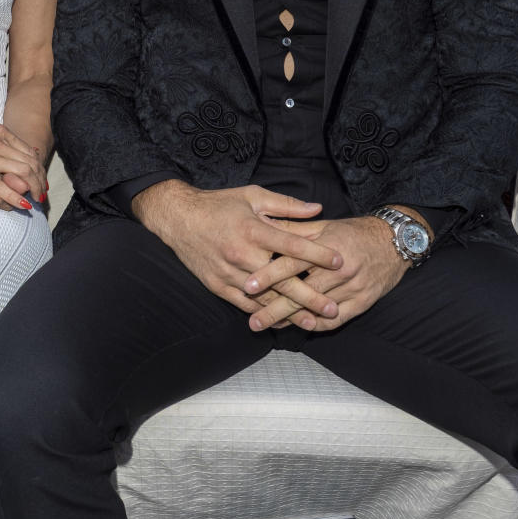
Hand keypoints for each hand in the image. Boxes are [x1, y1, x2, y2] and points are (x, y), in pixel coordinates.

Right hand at [132, 180, 343, 326]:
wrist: (178, 219)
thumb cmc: (218, 205)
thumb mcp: (252, 196)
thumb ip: (286, 205)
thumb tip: (317, 208)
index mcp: (253, 229)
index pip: (291, 245)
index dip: (317, 254)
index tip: (339, 262)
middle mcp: (242, 254)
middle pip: (282, 281)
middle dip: (309, 296)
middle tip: (332, 309)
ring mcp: (229, 273)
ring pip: (264, 298)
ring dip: (289, 312)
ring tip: (312, 322)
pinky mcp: (218, 285)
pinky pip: (245, 305)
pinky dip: (264, 315)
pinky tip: (280, 322)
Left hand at [242, 216, 408, 332]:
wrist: (394, 242)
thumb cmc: (354, 232)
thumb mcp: (324, 226)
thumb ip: (294, 229)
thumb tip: (264, 226)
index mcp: (327, 247)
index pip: (293, 262)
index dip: (269, 274)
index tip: (248, 285)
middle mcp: (340, 270)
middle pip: (302, 292)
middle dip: (275, 308)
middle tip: (254, 321)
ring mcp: (353, 288)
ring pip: (317, 310)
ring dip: (292, 320)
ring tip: (270, 326)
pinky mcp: (363, 302)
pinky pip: (336, 320)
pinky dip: (317, 325)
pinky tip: (300, 327)